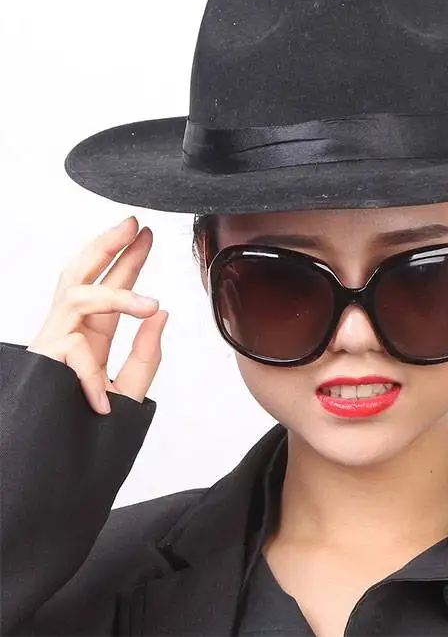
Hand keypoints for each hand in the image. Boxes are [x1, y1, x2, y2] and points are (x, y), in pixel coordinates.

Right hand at [26, 216, 167, 413]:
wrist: (53, 469)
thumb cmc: (88, 431)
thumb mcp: (129, 391)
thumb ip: (146, 355)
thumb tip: (161, 313)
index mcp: (91, 336)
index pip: (109, 287)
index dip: (127, 259)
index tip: (146, 234)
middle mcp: (69, 333)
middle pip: (81, 275)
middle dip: (107, 245)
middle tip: (134, 224)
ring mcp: (51, 346)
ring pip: (75, 296)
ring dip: (114, 294)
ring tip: (150, 304)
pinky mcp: (39, 365)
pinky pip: (70, 352)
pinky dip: (90, 375)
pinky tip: (102, 400)